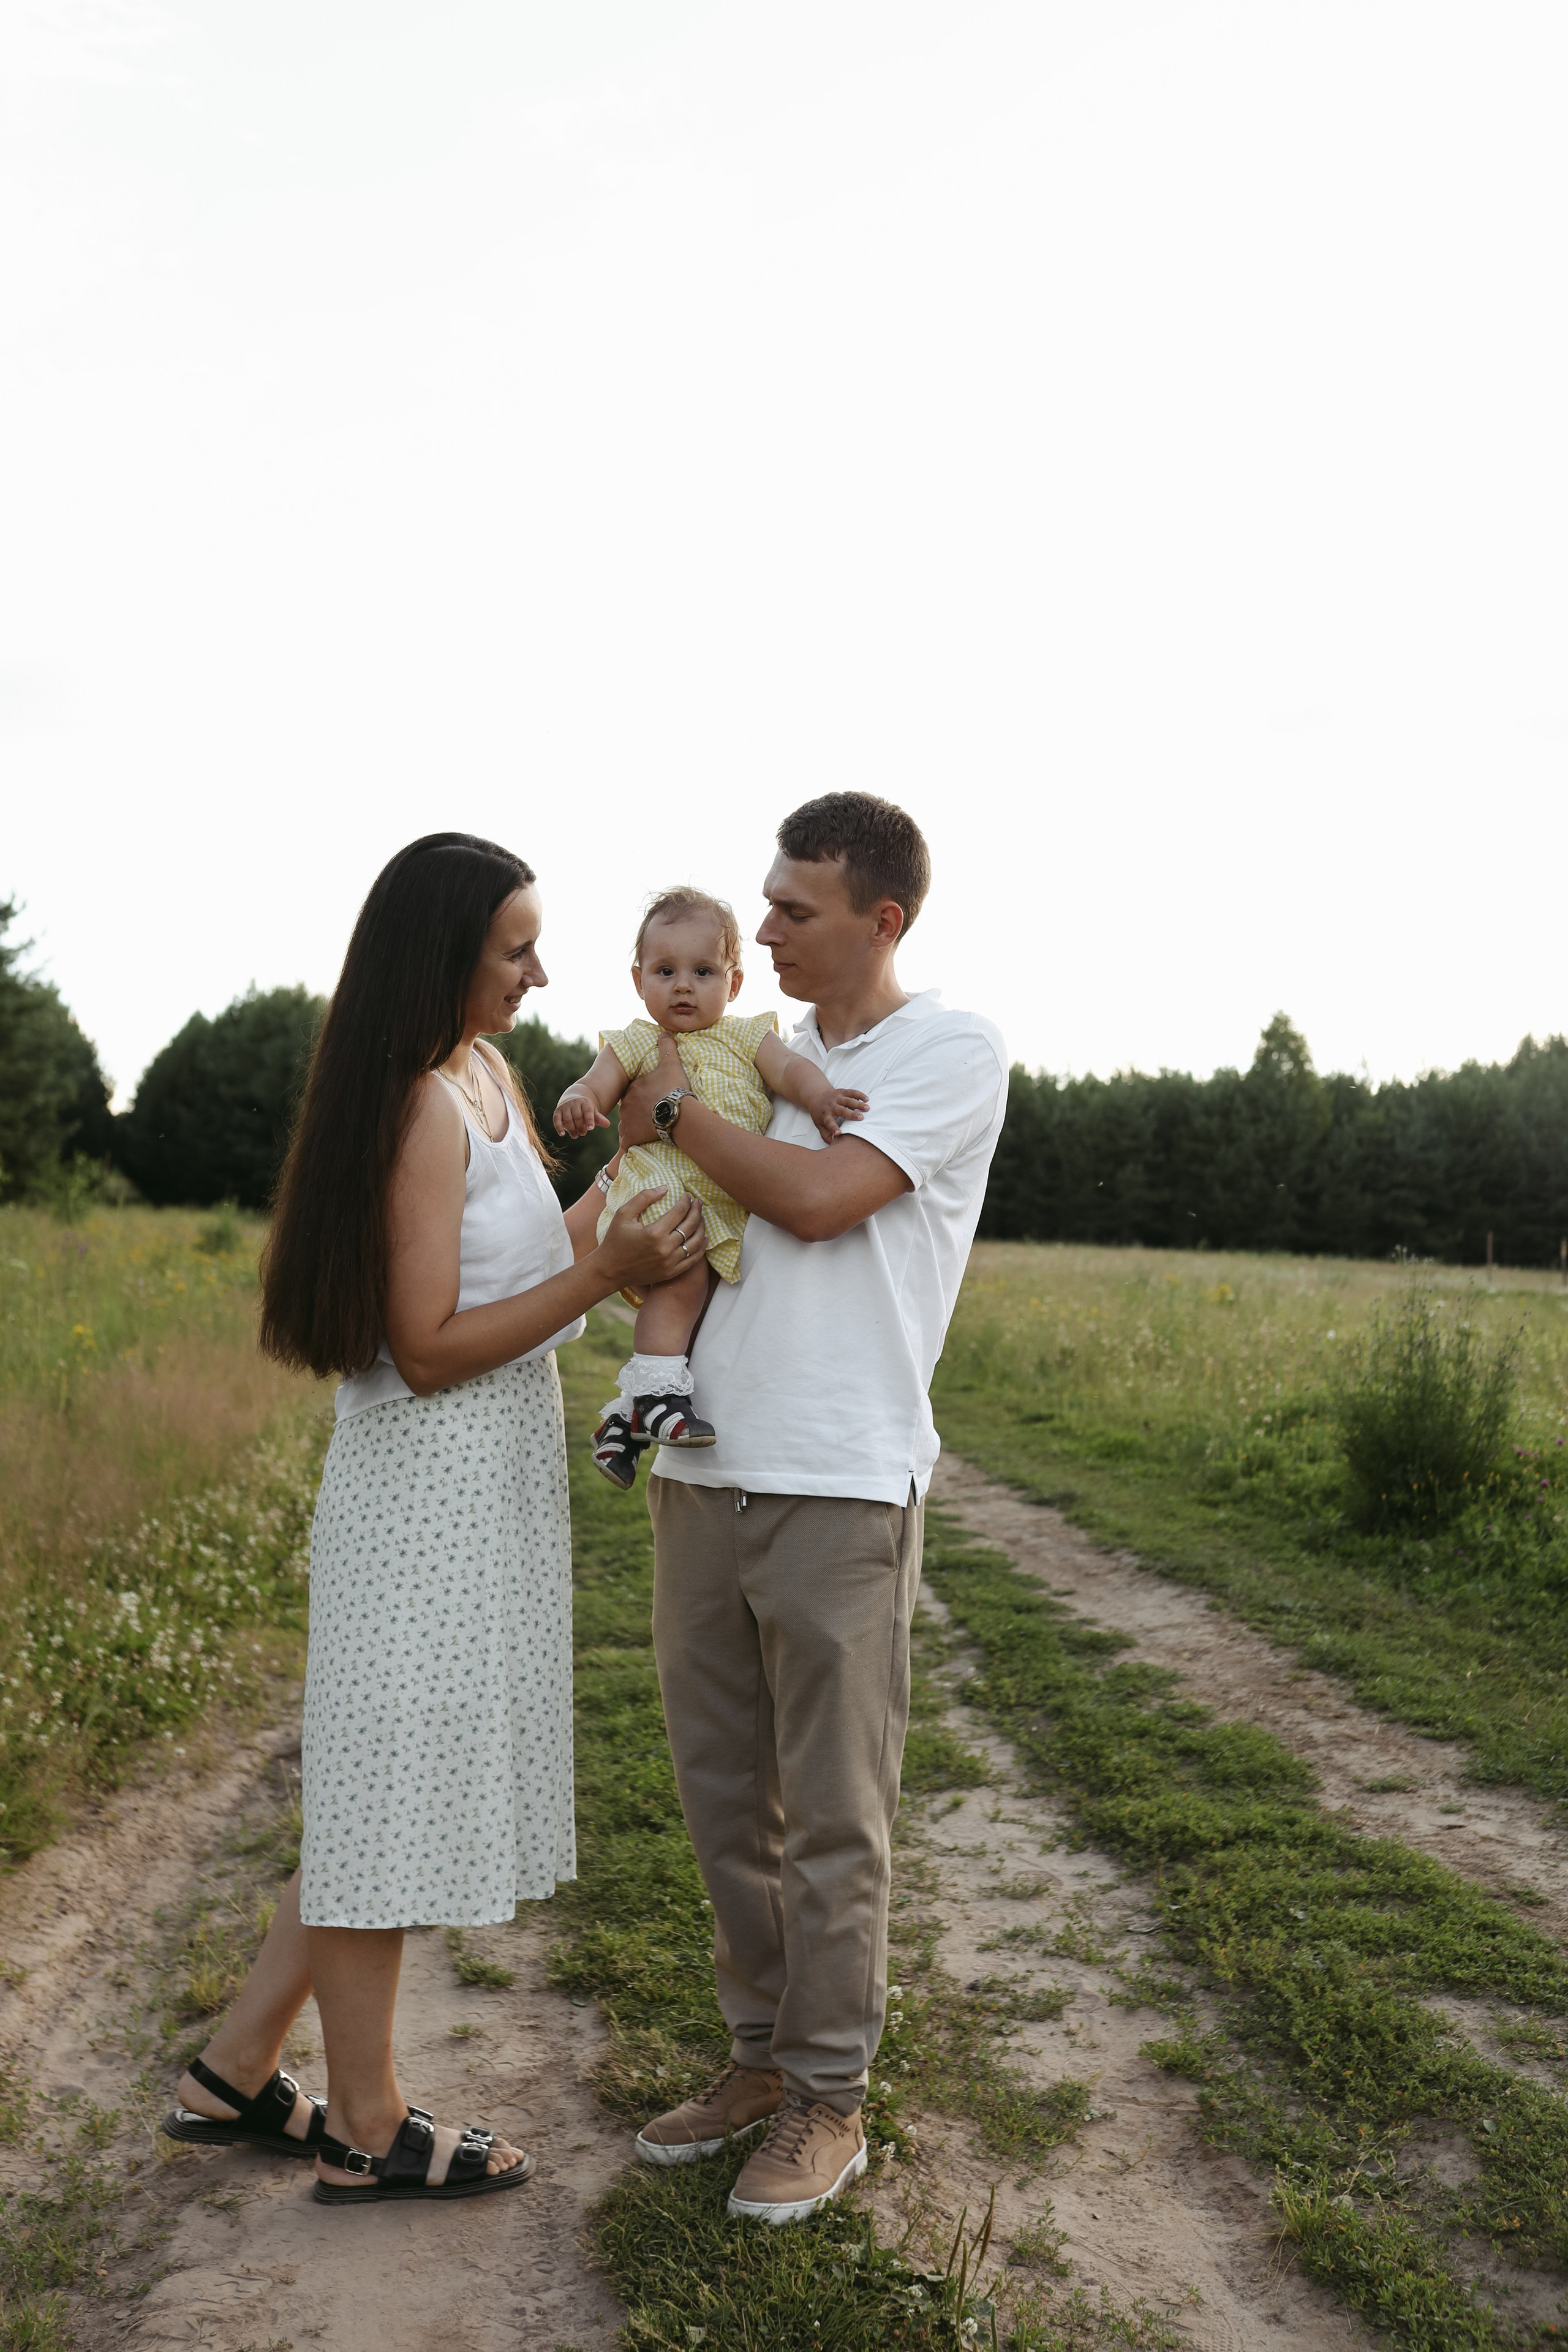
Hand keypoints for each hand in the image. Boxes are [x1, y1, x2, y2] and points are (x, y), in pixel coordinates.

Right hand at [555, 1083, 610, 1138]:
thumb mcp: (593, 1113)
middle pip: (577, 1116)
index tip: (590, 1129)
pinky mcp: (557, 1111)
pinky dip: (559, 1127)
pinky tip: (562, 1134)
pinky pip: (557, 1119)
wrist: (573, 1100)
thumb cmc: (586, 1110)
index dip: (589, 1120)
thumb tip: (607, 1124)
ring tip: (575, 1135)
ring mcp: (565, 1106)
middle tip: (583, 1133)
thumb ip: (599, 1118)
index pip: (587, 1111)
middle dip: (580, 1127)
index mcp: (585, 1102)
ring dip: (571, 1129)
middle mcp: (574, 1102)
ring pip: (567, 1119)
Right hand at [596, 1188, 706, 1291]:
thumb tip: (665, 1188)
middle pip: (690, 1226)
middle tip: (698, 1203)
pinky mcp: (671, 1273)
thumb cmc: (615, 1240)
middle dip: (697, 1211)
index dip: (686, 1202)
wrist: (610, 1270)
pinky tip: (704, 1239)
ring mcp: (670, 1263)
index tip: (688, 1195)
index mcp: (654, 1233)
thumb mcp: (623, 1214)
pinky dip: (701, 1248)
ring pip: (695, 1243)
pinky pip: (693, 1260)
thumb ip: (643, 1198)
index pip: (679, 1212)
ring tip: (701, 1218)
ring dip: (701, 1228)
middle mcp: (665, 1249)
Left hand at [621, 1032, 691, 1146]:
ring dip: (635, 1126)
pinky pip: (627, 1142)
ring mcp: (626, 1122)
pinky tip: (641, 1141)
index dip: (642, 1096)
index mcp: (633, 1089)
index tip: (653, 1099)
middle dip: (637, 1111)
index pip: (633, 1093)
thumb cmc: (674, 1089)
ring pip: (626, 1125)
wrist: (679, 1114)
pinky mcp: (630, 1138)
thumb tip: (664, 1033)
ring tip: (649, 1128)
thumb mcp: (671, 1065)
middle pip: (628, 1109)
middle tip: (652, 1114)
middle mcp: (625, 1105)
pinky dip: (632, 1141)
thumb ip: (667, 1048)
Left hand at [811, 1087, 869, 1143]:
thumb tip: (833, 1145)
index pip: (829, 1123)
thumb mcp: (820, 1125)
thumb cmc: (820, 1114)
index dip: (833, 1128)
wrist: (816, 1097)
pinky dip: (859, 1095)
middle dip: (851, 1114)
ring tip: (867, 1108)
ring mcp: (836, 1098)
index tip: (839, 1133)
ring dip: (858, 1104)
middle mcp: (831, 1106)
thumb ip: (826, 1135)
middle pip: (841, 1110)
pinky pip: (851, 1092)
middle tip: (861, 1118)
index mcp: (825, 1116)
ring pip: (848, 1100)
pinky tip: (866, 1099)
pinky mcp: (841, 1092)